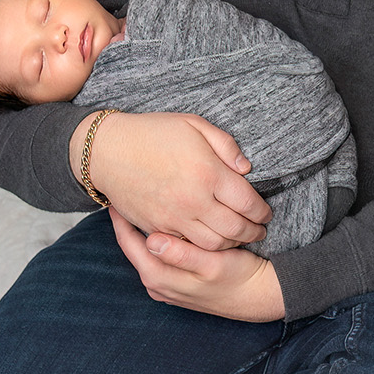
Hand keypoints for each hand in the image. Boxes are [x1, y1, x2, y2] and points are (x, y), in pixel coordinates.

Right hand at [73, 111, 271, 250]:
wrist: (107, 151)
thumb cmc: (152, 132)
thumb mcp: (194, 124)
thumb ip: (226, 146)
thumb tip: (246, 170)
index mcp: (208, 173)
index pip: (248, 202)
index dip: (262, 211)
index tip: (266, 213)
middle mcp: (194, 200)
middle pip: (235, 228)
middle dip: (253, 232)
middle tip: (260, 231)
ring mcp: (174, 218)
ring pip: (213, 244)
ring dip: (231, 244)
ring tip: (239, 238)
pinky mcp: (157, 228)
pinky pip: (187, 246)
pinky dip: (204, 248)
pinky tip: (211, 240)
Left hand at [110, 213, 286, 321]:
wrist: (258, 296)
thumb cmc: (238, 278)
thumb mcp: (212, 265)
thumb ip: (181, 254)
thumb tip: (152, 241)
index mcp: (160, 279)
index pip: (129, 244)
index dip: (121, 220)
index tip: (116, 197)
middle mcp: (157, 285)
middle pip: (133, 248)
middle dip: (127, 222)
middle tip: (123, 195)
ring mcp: (166, 285)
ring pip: (145, 252)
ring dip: (140, 230)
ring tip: (137, 206)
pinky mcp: (176, 283)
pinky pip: (157, 258)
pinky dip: (155, 240)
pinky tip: (160, 225)